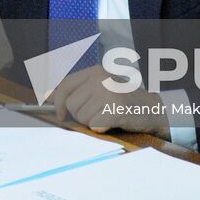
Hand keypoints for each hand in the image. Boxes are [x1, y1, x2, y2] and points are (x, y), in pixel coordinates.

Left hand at [52, 65, 168, 136]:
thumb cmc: (122, 101)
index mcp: (94, 71)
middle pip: (71, 105)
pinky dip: (102, 128)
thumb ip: (76, 90)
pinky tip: (113, 121)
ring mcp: (108, 92)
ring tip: (106, 115)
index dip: (56, 101)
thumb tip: (47, 96)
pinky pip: (95, 125)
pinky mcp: (116, 108)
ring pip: (82, 117)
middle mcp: (100, 78)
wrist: (152, 109)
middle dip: (81, 115)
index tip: (59, 114)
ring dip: (92, 122)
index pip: (65, 85)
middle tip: (98, 113)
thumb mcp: (99, 88)